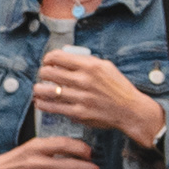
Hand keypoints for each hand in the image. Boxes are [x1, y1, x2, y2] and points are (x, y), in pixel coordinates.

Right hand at [0, 134, 99, 168]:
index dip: (79, 148)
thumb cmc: (16, 160)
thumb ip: (51, 146)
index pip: (62, 143)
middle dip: (84, 168)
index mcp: (35, 146)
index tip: (90, 152)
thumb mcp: (31, 147)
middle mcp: (33, 160)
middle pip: (64, 164)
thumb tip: (77, 148)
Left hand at [31, 46, 162, 149]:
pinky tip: (41, 101)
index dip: (48, 59)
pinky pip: (53, 107)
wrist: (130, 110)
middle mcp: (83, 80)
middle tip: (44, 76)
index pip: (57, 57)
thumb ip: (86, 60)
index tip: (47, 62)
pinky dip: (43, 103)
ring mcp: (80, 97)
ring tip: (39, 89)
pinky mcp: (78, 113)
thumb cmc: (118, 87)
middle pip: (48, 73)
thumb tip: (65, 55)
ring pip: (46, 90)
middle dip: (43, 73)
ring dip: (38, 89)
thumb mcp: (106, 66)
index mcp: (90, 66)